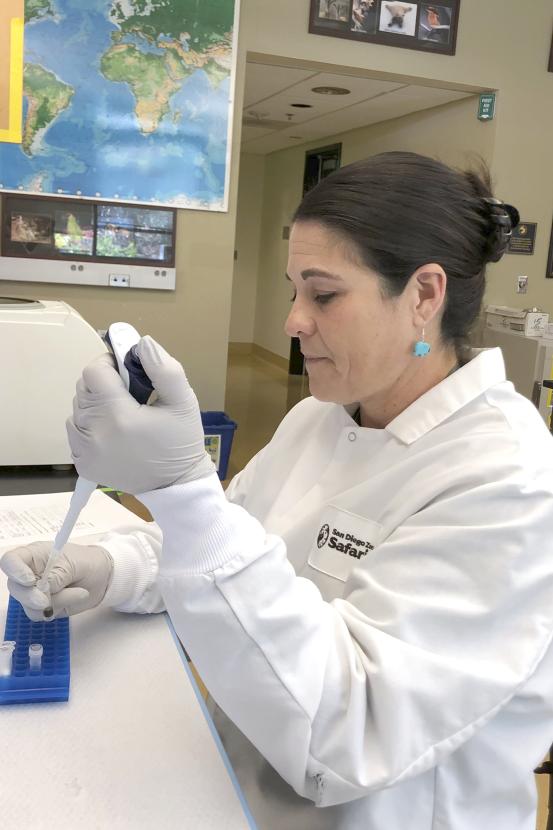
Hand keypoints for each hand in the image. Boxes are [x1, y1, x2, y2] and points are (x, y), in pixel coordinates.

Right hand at [0, 541, 113, 620]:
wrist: (103, 577)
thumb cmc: (87, 561)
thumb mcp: (74, 563)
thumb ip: (57, 574)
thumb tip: (42, 588)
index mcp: (33, 555)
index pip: (10, 561)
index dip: (15, 571)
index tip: (29, 581)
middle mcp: (29, 573)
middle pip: (15, 588)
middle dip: (31, 596)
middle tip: (46, 601)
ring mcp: (34, 592)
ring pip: (28, 605)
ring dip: (55, 601)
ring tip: (78, 591)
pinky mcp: (43, 607)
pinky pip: (41, 614)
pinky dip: (59, 607)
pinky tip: (75, 596)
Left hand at [67, 336, 214, 493]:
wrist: (175, 484)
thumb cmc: (181, 442)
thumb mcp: (183, 401)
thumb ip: (164, 369)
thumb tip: (143, 343)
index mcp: (119, 416)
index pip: (94, 371)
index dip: (110, 363)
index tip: (126, 370)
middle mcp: (95, 434)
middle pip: (84, 388)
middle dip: (104, 383)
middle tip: (129, 394)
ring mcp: (85, 451)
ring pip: (77, 408)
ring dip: (96, 404)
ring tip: (122, 414)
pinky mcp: (82, 463)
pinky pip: (76, 430)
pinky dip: (90, 425)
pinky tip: (113, 432)